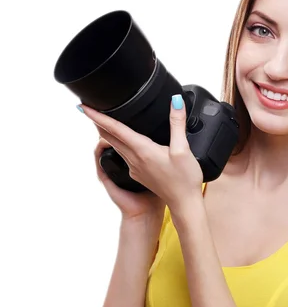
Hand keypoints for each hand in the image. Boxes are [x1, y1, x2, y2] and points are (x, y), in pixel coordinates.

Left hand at [79, 94, 203, 215]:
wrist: (184, 205)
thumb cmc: (184, 180)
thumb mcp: (183, 149)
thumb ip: (177, 123)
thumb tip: (176, 101)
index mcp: (142, 151)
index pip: (114, 129)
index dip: (98, 116)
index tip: (83, 107)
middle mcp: (135, 159)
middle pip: (109, 137)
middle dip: (98, 122)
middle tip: (89, 109)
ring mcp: (136, 168)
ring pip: (116, 146)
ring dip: (107, 133)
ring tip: (103, 122)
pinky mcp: (140, 175)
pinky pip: (124, 156)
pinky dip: (119, 144)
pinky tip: (125, 143)